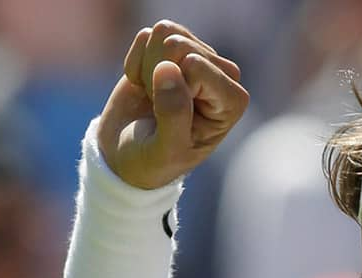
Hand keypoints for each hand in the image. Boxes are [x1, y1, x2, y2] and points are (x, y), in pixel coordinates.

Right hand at [97, 21, 248, 188]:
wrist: (128, 156)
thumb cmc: (155, 160)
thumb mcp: (167, 150)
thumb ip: (173, 113)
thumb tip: (167, 67)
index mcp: (233, 101)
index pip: (195, 66)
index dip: (171, 91)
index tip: (171, 119)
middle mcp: (222, 74)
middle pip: (178, 45)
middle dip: (155, 78)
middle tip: (157, 107)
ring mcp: (198, 57)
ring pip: (165, 33)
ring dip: (146, 69)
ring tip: (153, 97)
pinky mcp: (172, 49)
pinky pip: (147, 36)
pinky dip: (136, 63)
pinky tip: (144, 87)